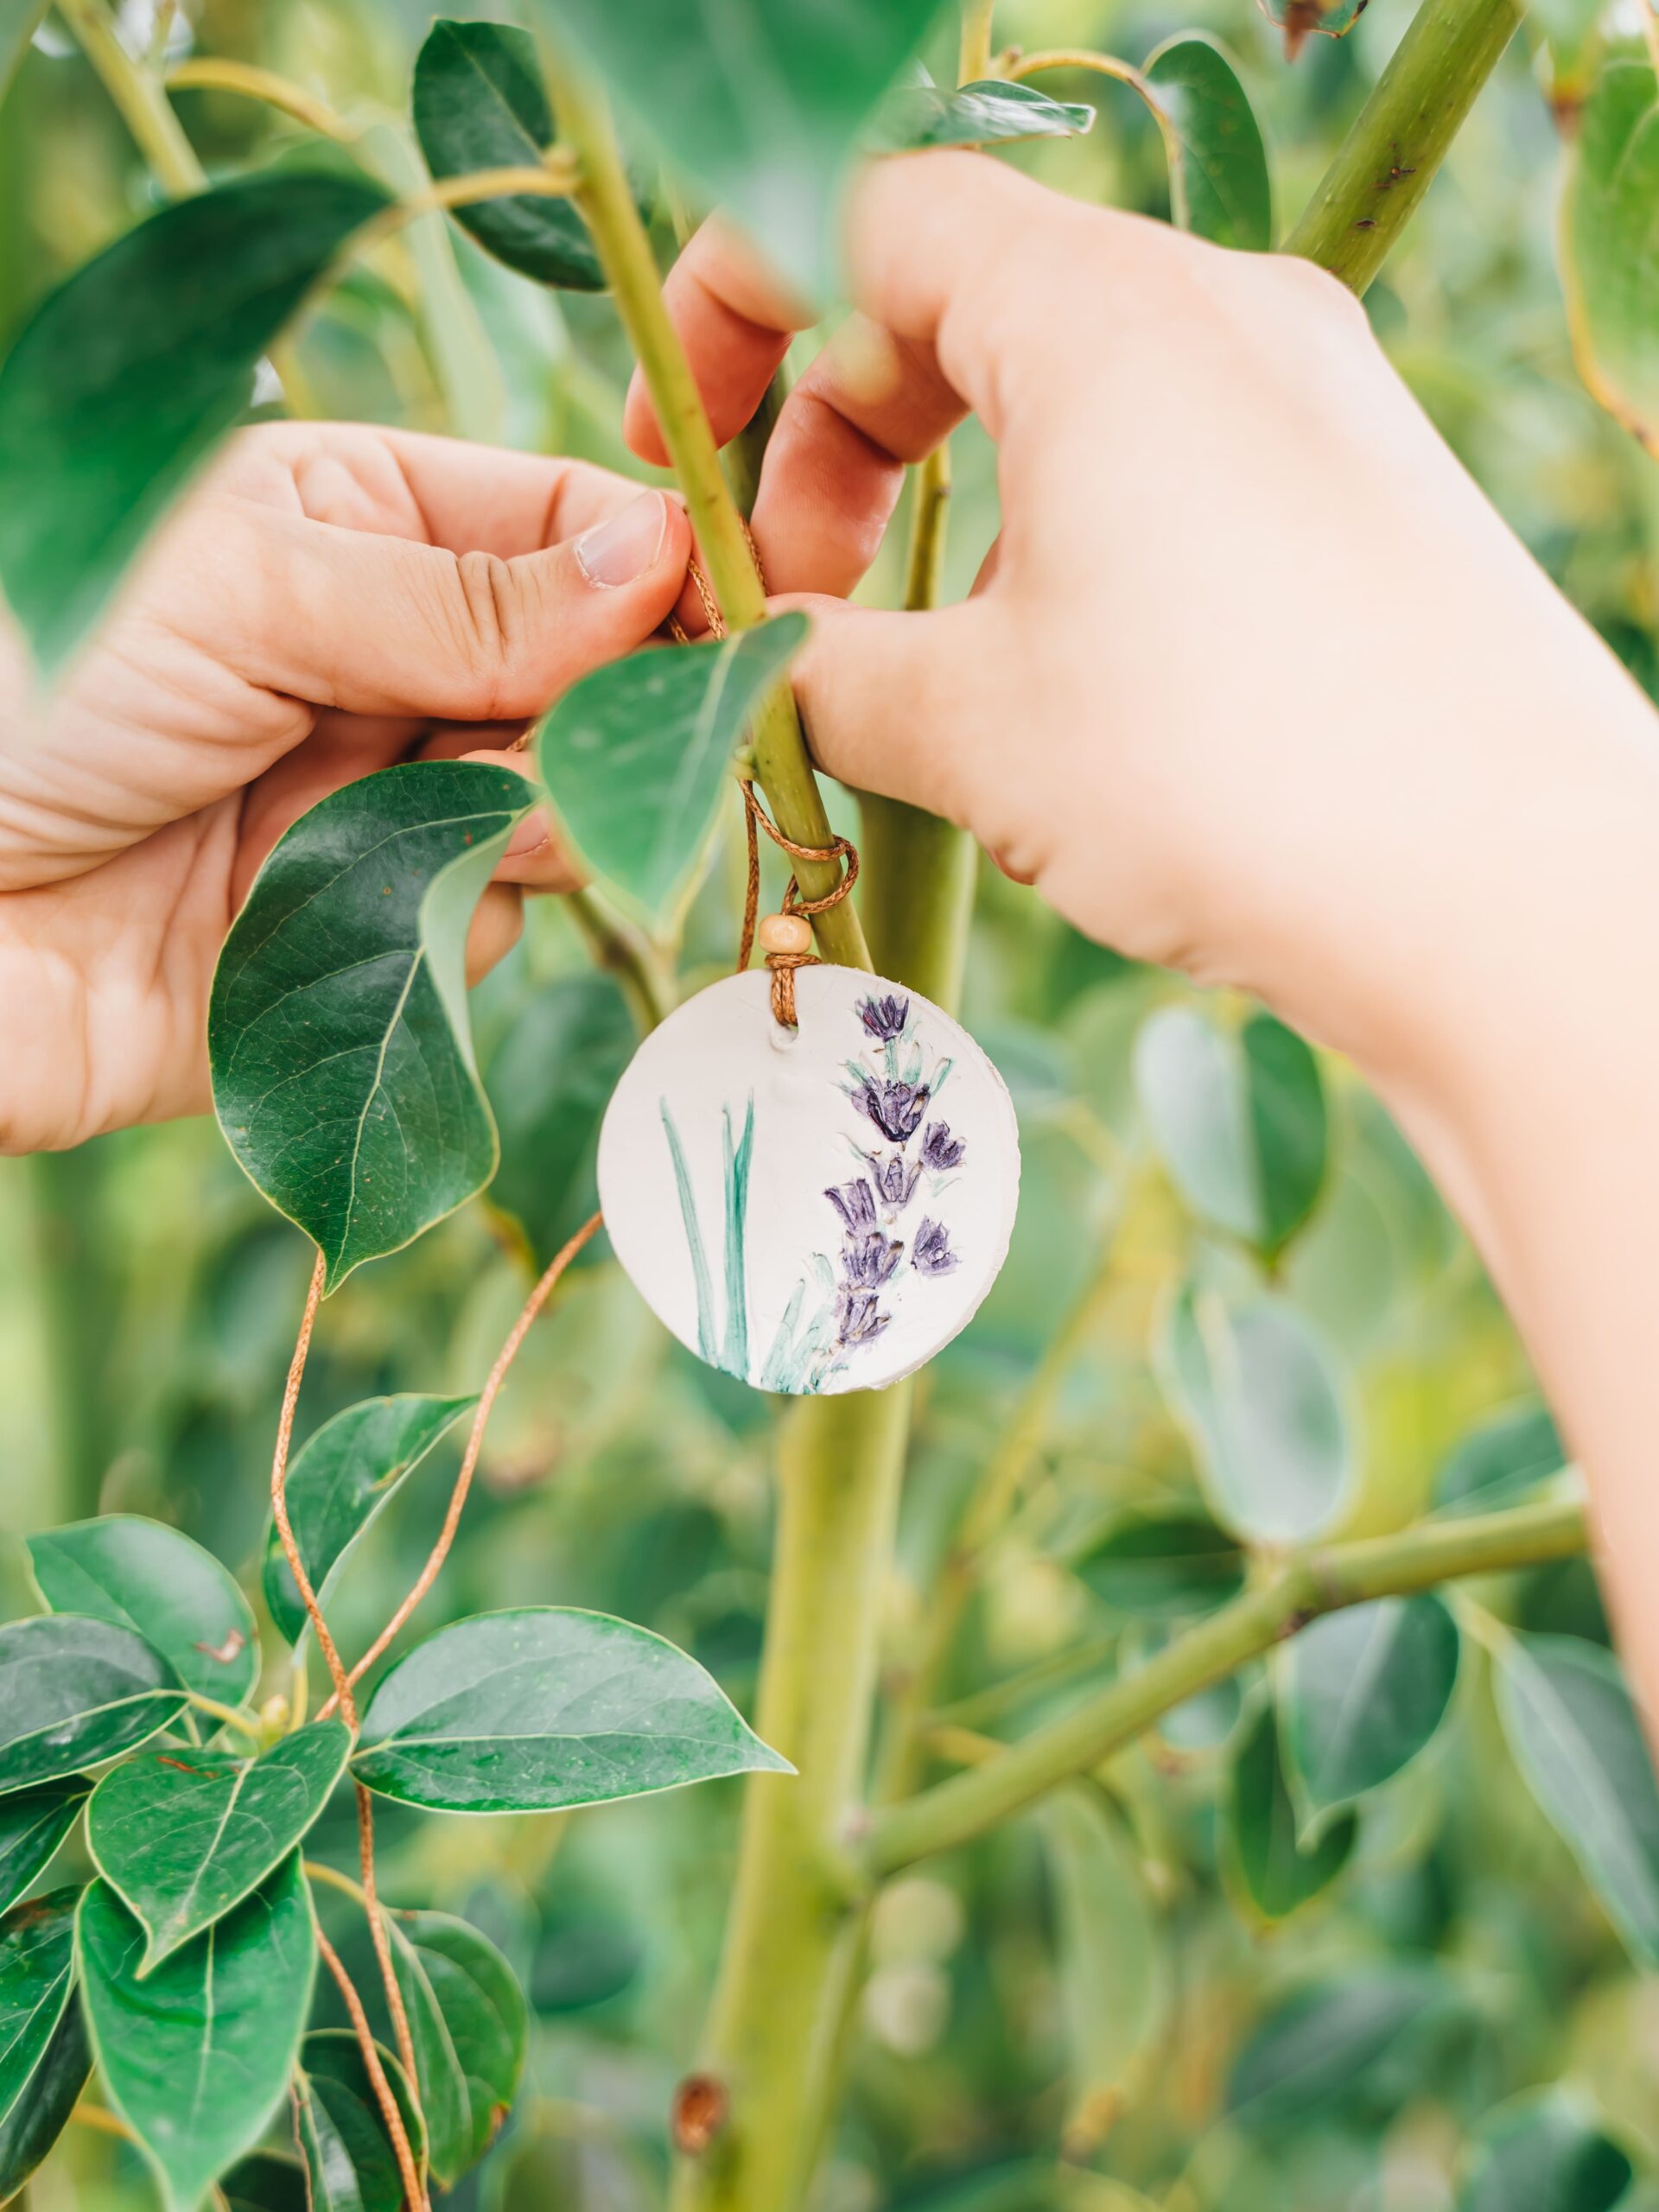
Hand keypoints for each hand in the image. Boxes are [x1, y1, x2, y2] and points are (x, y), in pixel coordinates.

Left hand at [0, 422, 689, 1150]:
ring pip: (564, 804)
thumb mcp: (244, 589)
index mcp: (356, 517)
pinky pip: (492, 917)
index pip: (570, 522)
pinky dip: (453, 909)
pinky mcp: (378, 932)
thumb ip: (463, 593)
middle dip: (601, 710)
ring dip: (525, 814)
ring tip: (422, 820)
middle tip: (554, 741)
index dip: (664, 570)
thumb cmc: (24, 692)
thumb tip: (663, 552)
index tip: (746, 623)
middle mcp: (391, 656)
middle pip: (595, 674)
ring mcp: (388, 795)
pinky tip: (352, 899)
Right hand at [635, 152, 1658, 1720]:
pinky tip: (1060, 690)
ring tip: (925, 670)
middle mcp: (1226, 312)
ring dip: (955, 508)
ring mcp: (1315, 397)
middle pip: (963, 300)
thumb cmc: (1232, 782)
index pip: (863, 217)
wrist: (1514, 902)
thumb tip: (753, 657)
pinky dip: (1068, 542)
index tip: (678, 447)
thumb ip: (821, 665)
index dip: (733, 312)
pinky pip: (1172, 465)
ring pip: (1071, 393)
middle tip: (796, 599)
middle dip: (838, 442)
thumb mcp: (971, 726)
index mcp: (1104, 310)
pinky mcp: (1363, 495)